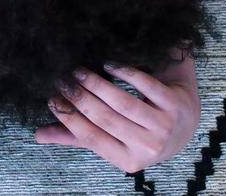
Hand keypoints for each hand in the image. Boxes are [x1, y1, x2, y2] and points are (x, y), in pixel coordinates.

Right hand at [36, 58, 200, 172]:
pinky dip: (125, 73)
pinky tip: (109, 64)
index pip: (92, 139)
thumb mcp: (112, 140)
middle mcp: (149, 147)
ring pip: (123, 103)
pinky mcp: (176, 103)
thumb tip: (38, 135)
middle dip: (79, 97)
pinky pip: (146, 85)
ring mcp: (165, 126)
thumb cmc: (141, 131)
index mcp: (129, 160)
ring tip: (79, 71)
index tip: (51, 99)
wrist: (187, 122)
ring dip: (97, 84)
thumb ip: (77, 137)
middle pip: (106, 119)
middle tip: (62, 79)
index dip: (69, 119)